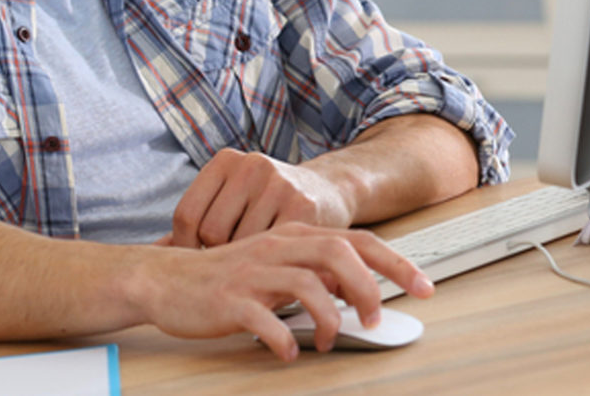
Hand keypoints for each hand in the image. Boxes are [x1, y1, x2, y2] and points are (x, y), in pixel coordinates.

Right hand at [124, 222, 434, 359]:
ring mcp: (253, 271)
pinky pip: (266, 319)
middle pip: (339, 253)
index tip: (424, 287)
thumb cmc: (225, 277)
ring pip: (308, 284)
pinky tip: (288, 352)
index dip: (396, 263)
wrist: (164, 280)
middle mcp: (277, 247)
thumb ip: (316, 271)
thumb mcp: (276, 265)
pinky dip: (284, 339)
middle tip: (378, 319)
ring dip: (330, 316)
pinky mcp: (230, 299)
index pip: (357, 241)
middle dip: (370, 287)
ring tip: (332, 339)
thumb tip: (358, 288)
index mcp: (293, 236)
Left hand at [165, 148, 354, 247]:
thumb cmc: (270, 202)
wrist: (330, 190)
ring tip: (258, 261)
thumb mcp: (235, 196)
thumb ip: (201, 218)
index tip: (202, 262)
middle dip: (220, 255)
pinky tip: (276, 263)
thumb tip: (156, 251)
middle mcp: (250, 165)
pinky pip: (272, 250)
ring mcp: (278, 183)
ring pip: (241, 245)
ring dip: (248, 262)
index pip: (186, 215)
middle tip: (236, 263)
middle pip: (211, 232)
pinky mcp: (303, 205)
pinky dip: (271, 265)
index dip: (187, 248)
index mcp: (225, 160)